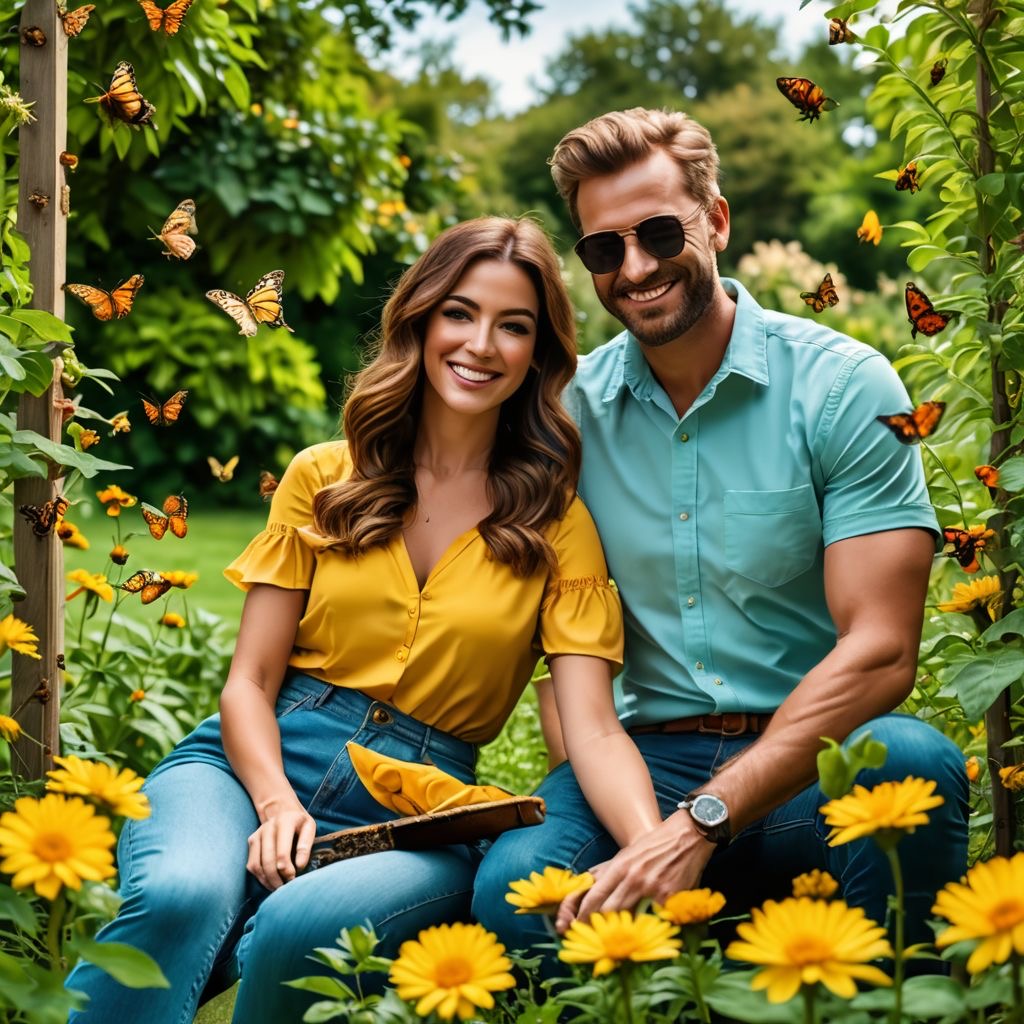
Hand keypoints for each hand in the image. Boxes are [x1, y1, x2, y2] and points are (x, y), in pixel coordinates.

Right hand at [246, 802, 316, 889]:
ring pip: (257, 865)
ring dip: (267, 880)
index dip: (287, 869)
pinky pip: (251, 865)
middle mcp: (268, 827)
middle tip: (286, 886)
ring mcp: (257, 834)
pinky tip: (270, 882)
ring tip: (279, 887)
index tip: (293, 878)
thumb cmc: (299, 823)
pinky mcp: (251, 842)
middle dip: (277, 878)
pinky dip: (260, 877)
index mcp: (284, 822)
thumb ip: (306, 845)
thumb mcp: (309, 827)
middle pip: (268, 861)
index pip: (282, 852)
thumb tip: (300, 866)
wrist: (283, 810)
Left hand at [555, 812, 714, 931]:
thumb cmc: (656, 844)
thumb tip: (590, 882)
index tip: (578, 926)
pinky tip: (648, 935)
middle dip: (599, 927)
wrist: (687, 836)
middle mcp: (633, 878)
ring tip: (618, 942)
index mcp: (620, 866)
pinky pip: (656, 918)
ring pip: (630, 917)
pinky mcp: (670, 897)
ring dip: (623, 931)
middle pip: (609, 910)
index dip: (584, 914)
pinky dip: (651, 927)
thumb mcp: (628, 853)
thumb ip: (611, 870)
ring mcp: (652, 888)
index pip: (595, 895)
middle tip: (596, 939)